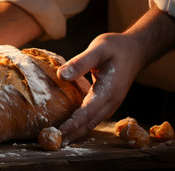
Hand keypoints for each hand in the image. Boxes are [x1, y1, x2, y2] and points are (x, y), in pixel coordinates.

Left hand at [57, 6, 174, 143]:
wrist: (136, 50)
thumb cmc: (116, 47)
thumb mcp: (98, 49)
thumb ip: (80, 62)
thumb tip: (61, 75)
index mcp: (109, 90)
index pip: (87, 112)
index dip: (72, 124)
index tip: (58, 133)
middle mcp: (111, 101)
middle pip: (89, 123)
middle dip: (71, 134)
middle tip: (53, 141)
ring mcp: (110, 104)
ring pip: (91, 123)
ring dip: (75, 132)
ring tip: (58, 139)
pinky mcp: (106, 103)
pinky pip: (92, 118)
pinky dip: (80, 125)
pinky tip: (68, 128)